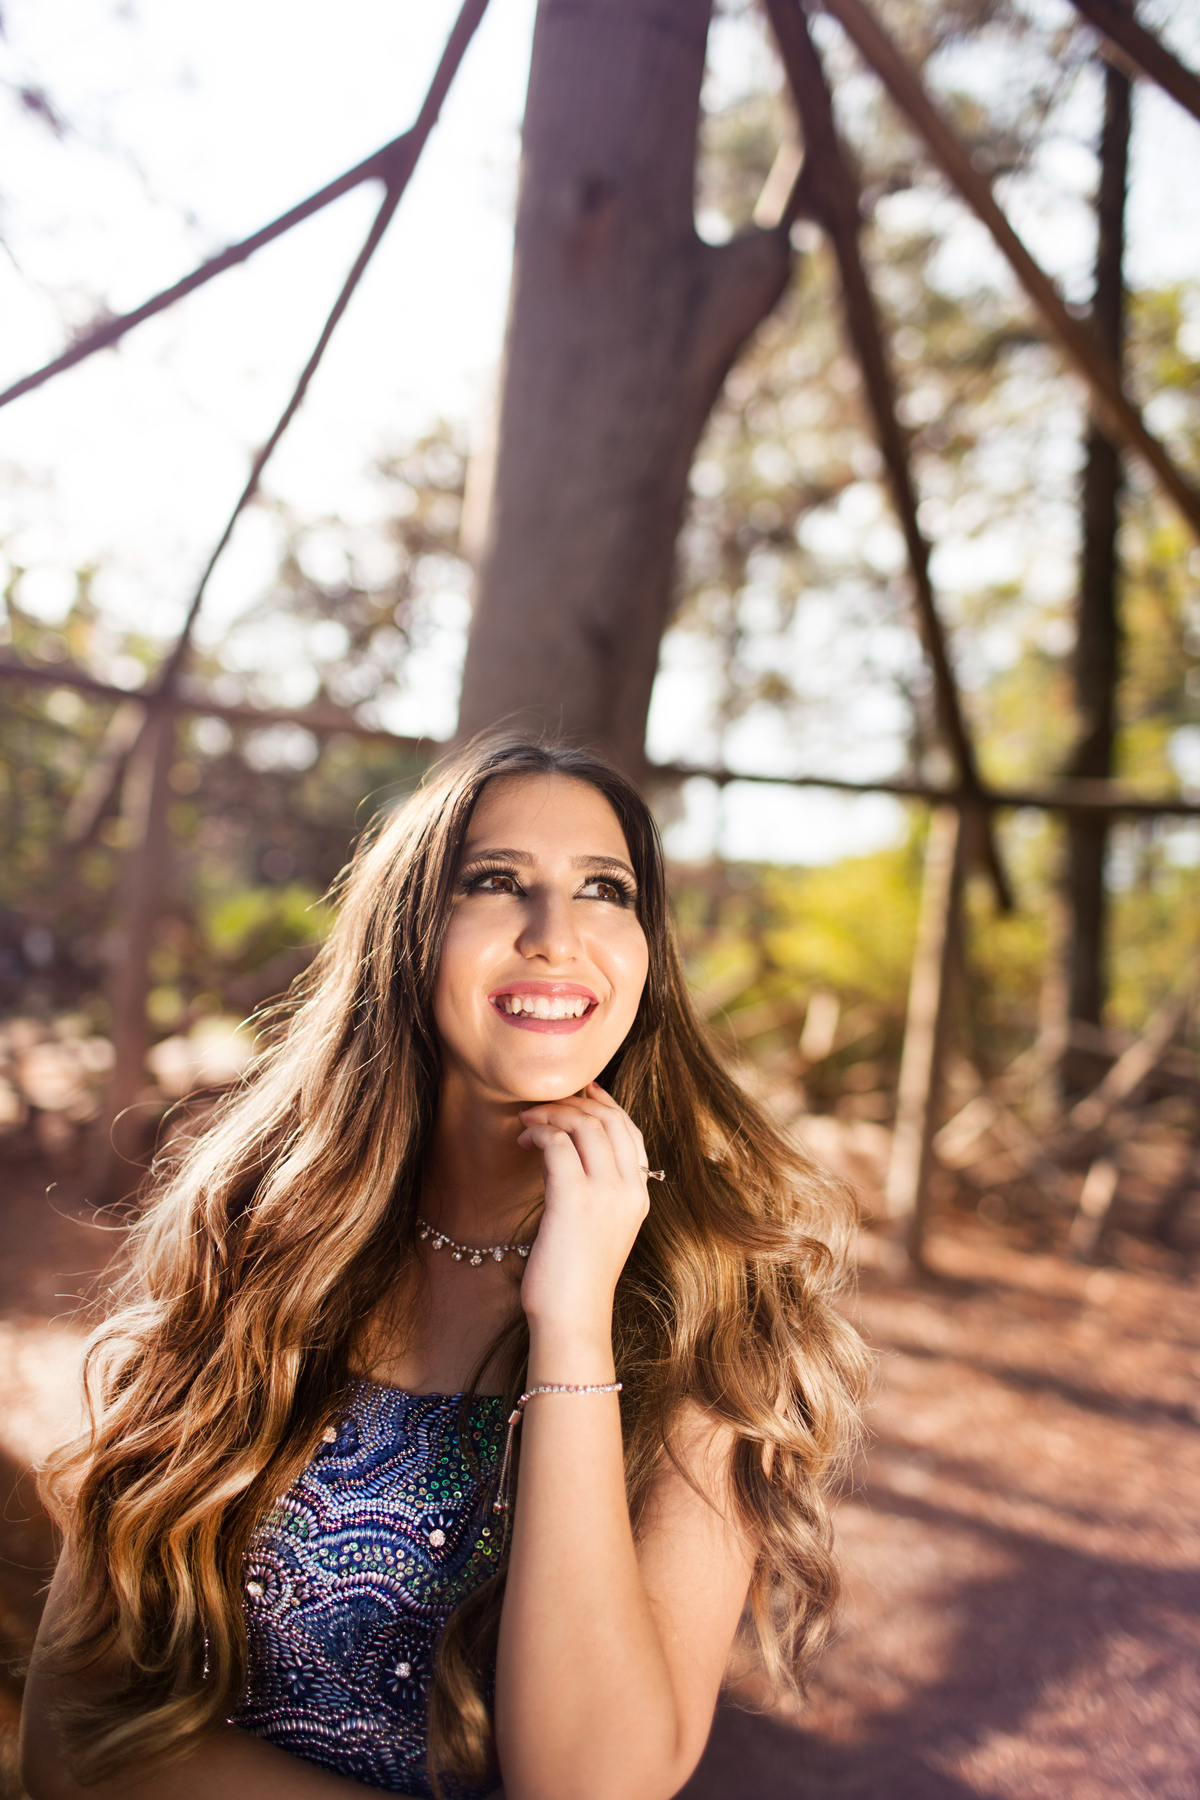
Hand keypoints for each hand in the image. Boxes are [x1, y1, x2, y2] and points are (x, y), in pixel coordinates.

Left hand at [516, 1082, 650, 1346]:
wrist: (573, 1319)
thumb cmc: (577, 1278)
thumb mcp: (602, 1228)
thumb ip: (599, 1192)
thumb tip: (571, 1151)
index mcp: (640, 1195)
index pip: (630, 1131)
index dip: (605, 1104)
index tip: (580, 1091)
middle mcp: (629, 1189)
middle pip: (609, 1120)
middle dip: (574, 1103)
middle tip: (543, 1106)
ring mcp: (605, 1193)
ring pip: (584, 1125)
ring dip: (552, 1114)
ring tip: (528, 1121)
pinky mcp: (574, 1199)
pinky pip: (558, 1143)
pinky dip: (539, 1133)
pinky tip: (524, 1141)